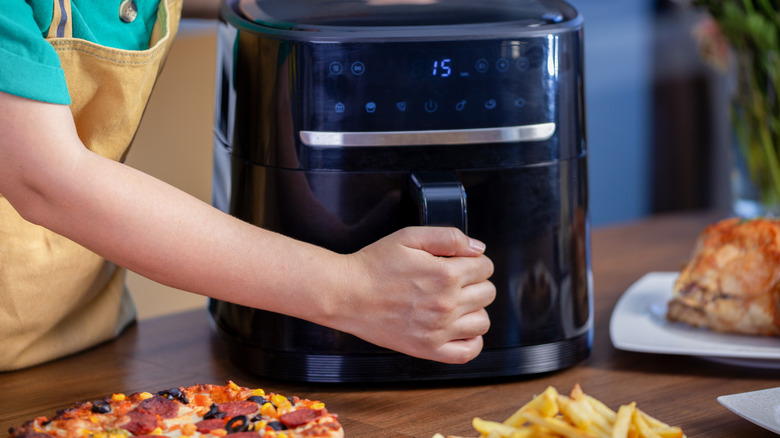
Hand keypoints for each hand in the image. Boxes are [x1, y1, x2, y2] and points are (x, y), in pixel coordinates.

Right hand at [335, 227, 494, 363]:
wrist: (345, 294)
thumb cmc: (373, 265)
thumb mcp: (409, 237)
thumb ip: (448, 237)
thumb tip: (478, 249)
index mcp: (445, 274)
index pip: (485, 267)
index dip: (474, 261)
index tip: (459, 263)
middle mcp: (446, 303)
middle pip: (488, 293)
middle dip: (475, 283)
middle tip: (454, 282)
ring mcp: (439, 329)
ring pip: (483, 321)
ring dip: (474, 310)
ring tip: (455, 304)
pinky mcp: (428, 348)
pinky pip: (468, 351)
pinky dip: (472, 341)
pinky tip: (459, 329)